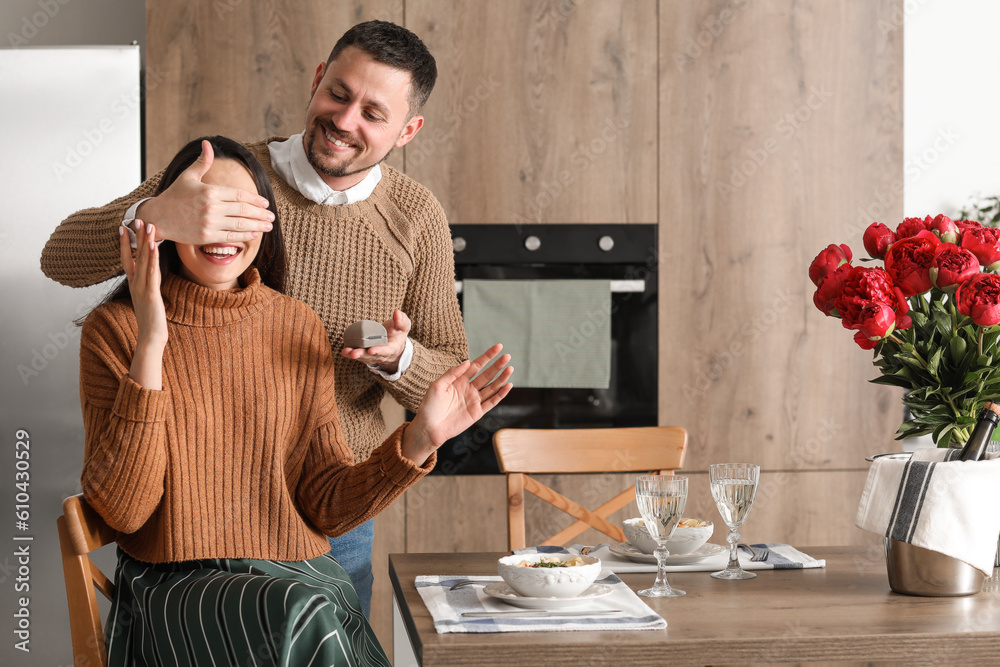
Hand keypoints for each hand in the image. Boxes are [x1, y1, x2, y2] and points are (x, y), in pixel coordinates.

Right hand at [120, 220, 166, 388]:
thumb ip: (147, 285)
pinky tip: (153, 246)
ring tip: (148, 225)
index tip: (123, 227)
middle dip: (134, 237)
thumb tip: (151, 274)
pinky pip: (151, 272)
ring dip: (145, 242)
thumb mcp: (148, 298)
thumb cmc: (151, 319)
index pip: (127, 259)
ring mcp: (142, 288)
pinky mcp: (151, 293)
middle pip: (133, 255)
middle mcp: (136, 283)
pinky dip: (152, 258)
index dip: (124, 243)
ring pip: (143, 260)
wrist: (151, 337)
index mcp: (134, 284)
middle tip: (135, 218)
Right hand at [135, 140, 273, 244]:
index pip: (239, 195)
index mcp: (209, 191)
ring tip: (268, 226)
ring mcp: (209, 223)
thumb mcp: (188, 176)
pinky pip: (231, 237)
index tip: (265, 203)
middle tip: (272, 216)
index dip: (255, 200)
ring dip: (258, 226)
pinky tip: (255, 234)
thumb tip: (208, 143)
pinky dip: (245, 236)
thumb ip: (203, 162)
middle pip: (243, 211)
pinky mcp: (206, 236)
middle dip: (261, 214)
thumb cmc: (174, 196)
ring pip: (240, 225)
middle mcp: (211, 207)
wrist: (157, 217)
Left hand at [341, 310, 410, 373]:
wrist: (393, 343)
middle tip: (354, 354)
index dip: (378, 351)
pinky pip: (358, 355)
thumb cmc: (397, 333)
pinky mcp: (365, 355)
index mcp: (392, 348)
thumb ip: (401, 321)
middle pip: (371, 356)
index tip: (371, 350)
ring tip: (346, 352)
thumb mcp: (403, 327)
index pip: (385, 351)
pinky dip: (350, 354)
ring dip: (354, 355)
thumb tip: (397, 312)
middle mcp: (381, 355)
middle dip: (362, 355)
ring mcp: (372, 356)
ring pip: (363, 357)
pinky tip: (344, 351)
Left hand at [401, 344, 513, 465]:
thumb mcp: (437, 385)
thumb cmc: (429, 407)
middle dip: (497, 365)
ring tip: (510, 368)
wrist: (428, 428)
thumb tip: (467, 362)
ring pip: (492, 387)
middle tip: (507, 356)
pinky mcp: (477, 413)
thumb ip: (452, 373)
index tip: (498, 347)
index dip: (487, 356)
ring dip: (501, 378)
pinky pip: (492, 402)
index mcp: (459, 381)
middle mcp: (468, 389)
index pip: (476, 365)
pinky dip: (500, 394)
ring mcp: (474, 401)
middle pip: (487, 375)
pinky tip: (508, 385)